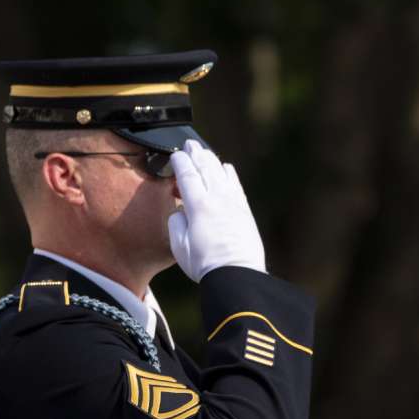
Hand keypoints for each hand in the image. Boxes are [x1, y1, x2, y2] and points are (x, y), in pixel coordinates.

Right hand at [168, 140, 265, 281]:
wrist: (237, 274)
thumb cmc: (205, 264)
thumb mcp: (179, 246)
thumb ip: (176, 223)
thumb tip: (181, 211)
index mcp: (198, 206)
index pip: (187, 175)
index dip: (180, 162)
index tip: (175, 155)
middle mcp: (218, 199)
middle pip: (206, 168)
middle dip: (196, 154)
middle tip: (189, 144)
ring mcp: (233, 203)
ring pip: (221, 173)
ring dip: (211, 160)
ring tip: (204, 152)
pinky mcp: (244, 210)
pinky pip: (235, 184)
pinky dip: (228, 173)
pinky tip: (225, 168)